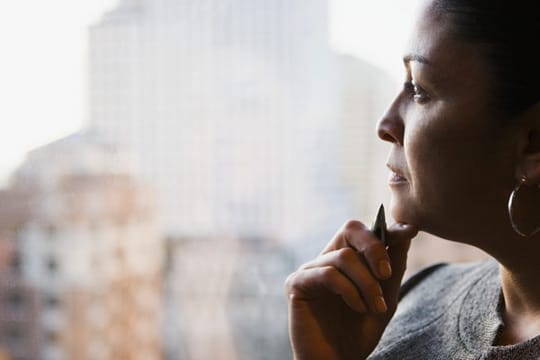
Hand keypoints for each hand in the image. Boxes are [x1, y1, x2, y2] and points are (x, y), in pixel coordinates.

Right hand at [285, 220, 417, 359]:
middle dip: (374, 247)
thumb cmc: (358, 332)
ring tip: (375, 307)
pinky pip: (328, 274)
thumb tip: (406, 231)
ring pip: (344, 256)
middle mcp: (326, 259)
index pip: (365, 232)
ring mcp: (309, 270)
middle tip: (386, 274)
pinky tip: (357, 308)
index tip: (411, 231)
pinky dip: (349, 291)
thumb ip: (393, 266)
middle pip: (350, 229)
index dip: (388, 228)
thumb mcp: (385, 297)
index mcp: (345, 259)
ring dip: (367, 282)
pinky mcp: (296, 284)